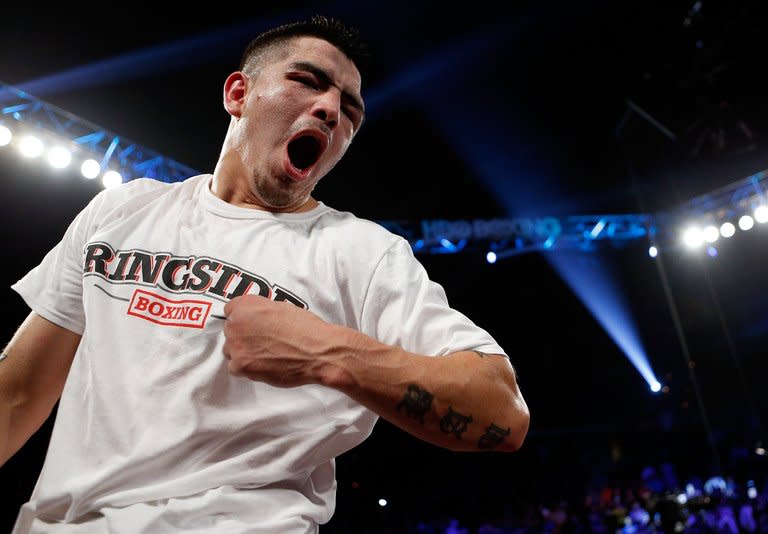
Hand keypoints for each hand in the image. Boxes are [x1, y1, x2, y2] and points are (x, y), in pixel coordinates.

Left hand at [222, 295, 336, 386]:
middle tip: (263, 341)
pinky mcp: (241, 366)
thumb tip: (253, 319)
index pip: (231, 310)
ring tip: (265, 353)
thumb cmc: (306, 328)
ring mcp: (236, 346)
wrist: (318, 352)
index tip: (251, 324)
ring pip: (230, 350)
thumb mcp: (281, 307)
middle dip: (243, 335)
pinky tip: (263, 364)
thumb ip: (260, 311)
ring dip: (243, 352)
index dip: (244, 318)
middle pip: (230, 330)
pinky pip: (235, 367)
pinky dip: (247, 367)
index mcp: (246, 305)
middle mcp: (236, 323)